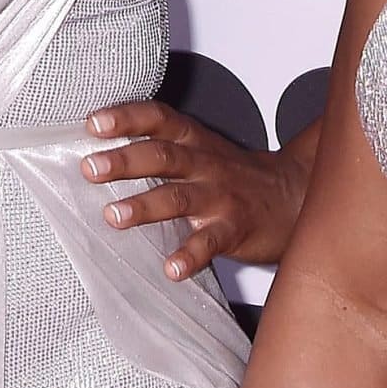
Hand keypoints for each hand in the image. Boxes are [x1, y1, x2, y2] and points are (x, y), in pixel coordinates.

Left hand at [81, 99, 311, 277]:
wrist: (296, 195)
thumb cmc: (235, 175)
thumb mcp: (202, 149)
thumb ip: (160, 148)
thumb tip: (98, 153)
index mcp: (194, 141)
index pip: (159, 119)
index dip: (126, 118)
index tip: (94, 123)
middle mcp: (205, 164)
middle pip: (163, 155)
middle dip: (125, 160)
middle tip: (90, 168)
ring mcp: (221, 197)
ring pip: (180, 197)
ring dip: (145, 206)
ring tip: (114, 216)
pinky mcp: (235, 228)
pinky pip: (211, 242)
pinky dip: (190, 255)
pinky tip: (171, 269)